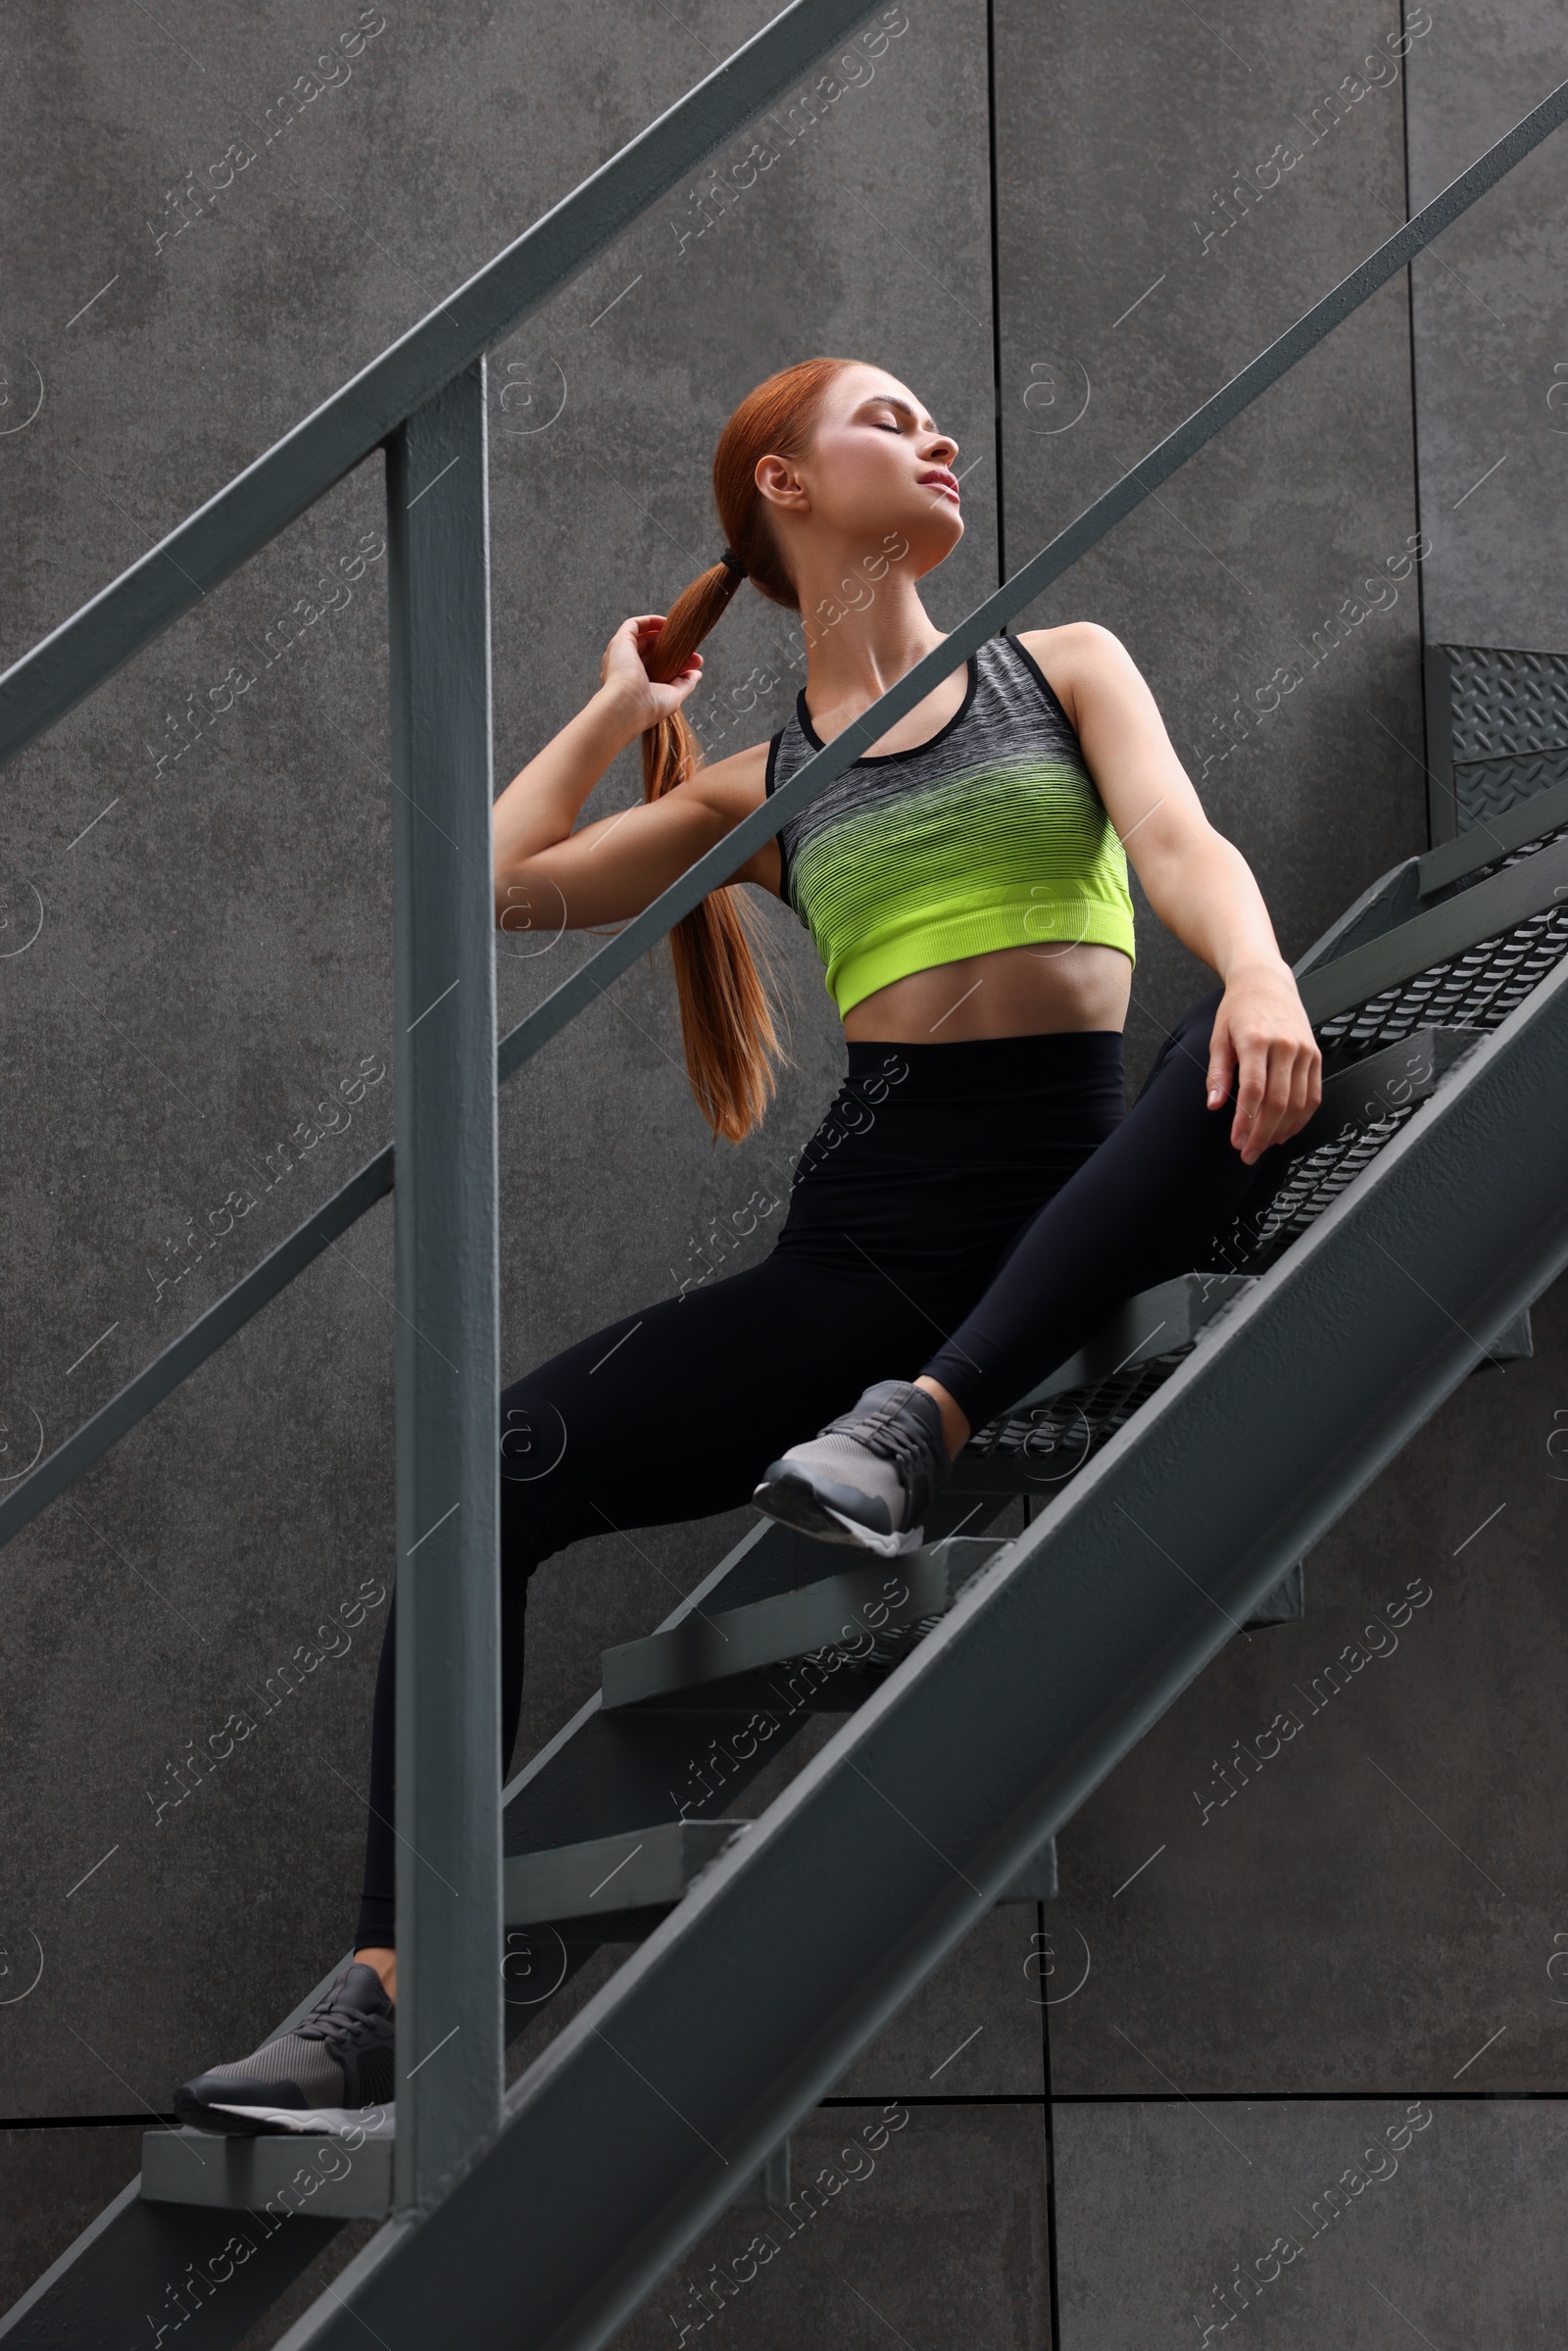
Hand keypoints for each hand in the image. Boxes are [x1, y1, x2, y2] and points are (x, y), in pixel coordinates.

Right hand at [597, 614, 703, 735]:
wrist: (627, 705)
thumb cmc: (647, 707)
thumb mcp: (672, 696)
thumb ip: (684, 684)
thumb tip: (697, 674)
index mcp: (633, 684)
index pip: (657, 667)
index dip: (677, 663)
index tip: (694, 664)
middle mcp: (624, 668)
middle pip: (652, 652)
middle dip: (675, 650)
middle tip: (693, 653)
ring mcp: (620, 654)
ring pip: (643, 637)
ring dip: (664, 635)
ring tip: (682, 637)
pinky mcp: (620, 642)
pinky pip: (634, 625)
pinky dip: (650, 621)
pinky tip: (667, 624)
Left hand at [1205, 962, 1321, 1164]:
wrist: (1266, 982)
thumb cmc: (1240, 1008)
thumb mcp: (1219, 1037)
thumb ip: (1217, 1073)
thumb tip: (1214, 1104)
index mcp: (1257, 1040)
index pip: (1254, 1090)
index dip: (1246, 1121)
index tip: (1236, 1141)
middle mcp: (1285, 1046)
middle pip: (1278, 1102)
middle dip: (1262, 1134)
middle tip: (1248, 1152)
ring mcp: (1305, 1051)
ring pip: (1299, 1103)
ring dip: (1281, 1131)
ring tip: (1263, 1145)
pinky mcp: (1316, 1056)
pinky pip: (1313, 1095)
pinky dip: (1301, 1118)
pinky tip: (1285, 1131)